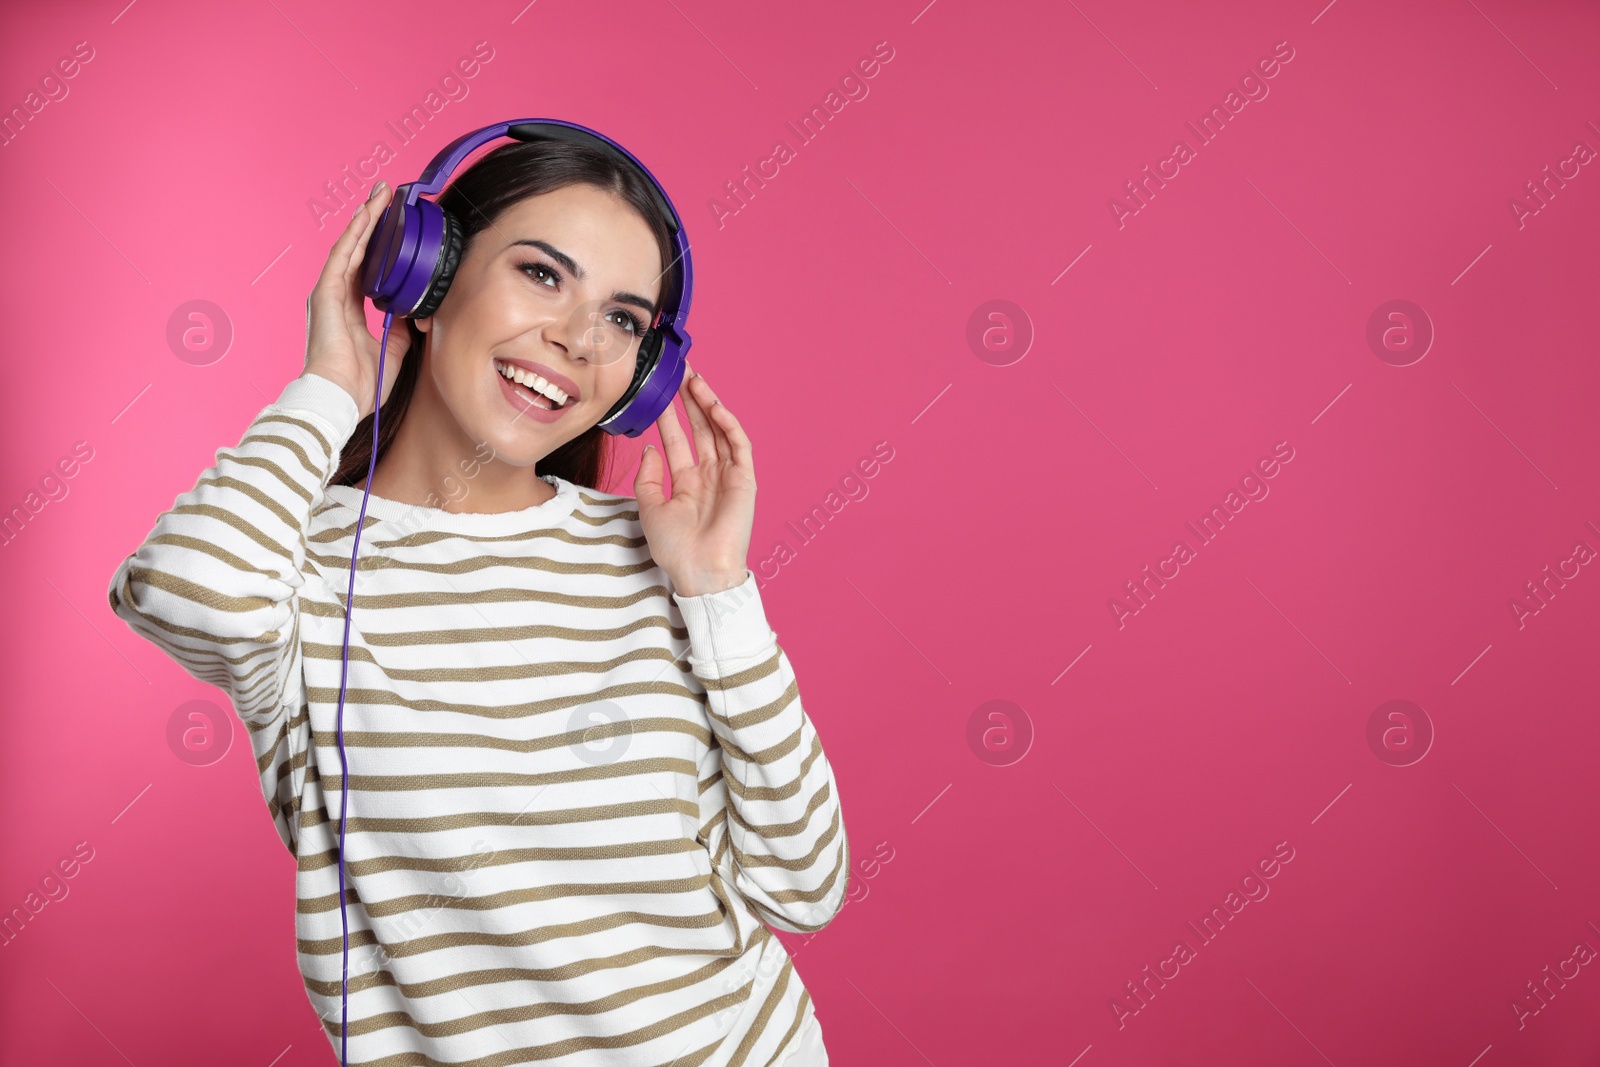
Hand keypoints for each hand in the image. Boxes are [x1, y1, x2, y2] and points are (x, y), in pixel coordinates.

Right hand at [301, 181, 412, 419]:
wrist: (340, 398)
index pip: (365, 270)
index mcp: (348, 311)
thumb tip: (413, 313)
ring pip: (350, 247)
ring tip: (380, 196)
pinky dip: (356, 234)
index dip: (379, 247)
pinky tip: (367, 215)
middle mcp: (335, 298)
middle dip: (372, 223)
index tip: (393, 226)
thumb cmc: (361, 384)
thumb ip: (399, 328)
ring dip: (365, 220)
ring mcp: (328, 293)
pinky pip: (343, 256)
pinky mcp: (325, 293)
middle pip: (357, 251)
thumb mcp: (392, 350)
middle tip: (386, 197)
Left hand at [634, 365, 755, 597]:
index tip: (658, 392)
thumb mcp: (650, 509)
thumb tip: (651, 448)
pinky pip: (738, 446)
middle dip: (688, 400)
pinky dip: (728, 424)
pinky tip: (713, 406)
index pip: (677, 440)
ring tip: (693, 379)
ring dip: (707, 404)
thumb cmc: (676, 549)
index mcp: (686, 482)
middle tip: (678, 372)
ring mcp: (727, 476)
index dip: (668, 415)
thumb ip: (648, 478)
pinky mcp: (744, 480)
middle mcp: (708, 475)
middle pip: (699, 428)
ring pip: (719, 431)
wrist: (701, 572)